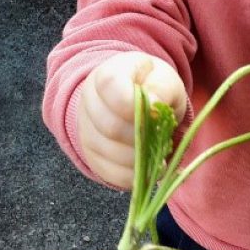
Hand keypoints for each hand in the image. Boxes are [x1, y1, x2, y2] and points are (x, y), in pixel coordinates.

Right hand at [77, 52, 186, 187]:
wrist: (133, 97)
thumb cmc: (151, 86)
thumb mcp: (164, 78)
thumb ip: (162, 88)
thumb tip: (155, 107)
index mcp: (106, 74)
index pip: (110, 87)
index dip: (134, 105)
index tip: (156, 112)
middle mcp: (88, 102)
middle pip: (110, 126)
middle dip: (143, 136)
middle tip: (162, 136)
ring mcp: (85, 130)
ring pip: (109, 152)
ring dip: (141, 158)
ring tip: (158, 151)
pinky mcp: (91, 156)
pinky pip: (109, 172)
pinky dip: (134, 175)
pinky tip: (149, 166)